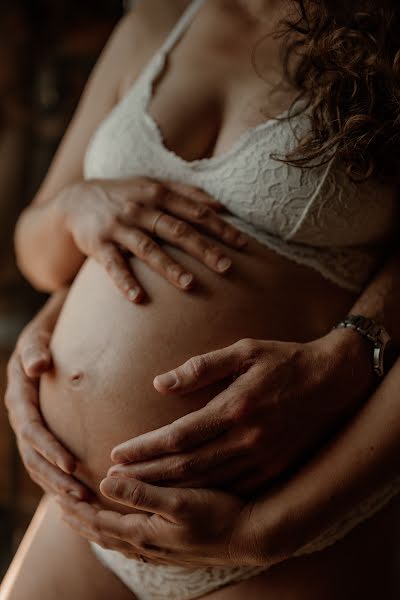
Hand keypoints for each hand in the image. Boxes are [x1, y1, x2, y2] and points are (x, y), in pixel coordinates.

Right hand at [5, 292, 88, 499]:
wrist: (48, 336)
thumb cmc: (48, 334)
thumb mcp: (38, 337)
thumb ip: (36, 351)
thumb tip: (37, 366)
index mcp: (19, 396)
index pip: (31, 429)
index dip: (49, 449)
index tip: (72, 466)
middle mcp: (21, 415)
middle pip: (33, 456)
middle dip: (55, 478)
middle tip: (81, 496)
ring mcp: (30, 425)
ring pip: (39, 464)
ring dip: (59, 485)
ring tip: (85, 502)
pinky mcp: (42, 430)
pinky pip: (47, 459)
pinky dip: (60, 478)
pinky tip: (80, 493)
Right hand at [57, 177, 247, 301]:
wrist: (76, 200)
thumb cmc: (125, 195)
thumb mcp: (153, 185)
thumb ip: (186, 193)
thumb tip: (221, 206)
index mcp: (158, 193)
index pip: (195, 212)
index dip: (220, 228)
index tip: (242, 245)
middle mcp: (140, 209)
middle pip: (177, 230)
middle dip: (203, 249)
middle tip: (226, 268)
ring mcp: (119, 227)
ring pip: (148, 248)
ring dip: (169, 267)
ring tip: (189, 285)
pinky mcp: (99, 244)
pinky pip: (113, 265)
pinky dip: (125, 281)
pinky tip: (138, 298)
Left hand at [58, 477, 269, 567]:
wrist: (250, 537)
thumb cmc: (218, 514)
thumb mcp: (179, 500)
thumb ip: (141, 492)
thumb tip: (105, 482)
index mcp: (144, 533)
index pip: (99, 523)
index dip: (78, 509)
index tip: (60, 496)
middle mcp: (148, 546)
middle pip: (103, 535)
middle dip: (80, 521)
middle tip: (61, 507)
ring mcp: (160, 551)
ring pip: (118, 541)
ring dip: (97, 529)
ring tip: (84, 519)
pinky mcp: (172, 549)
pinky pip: (134, 544)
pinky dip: (117, 534)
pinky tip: (124, 530)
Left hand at [109, 329, 374, 494]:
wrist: (336, 381)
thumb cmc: (285, 359)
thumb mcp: (245, 350)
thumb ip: (201, 367)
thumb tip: (160, 384)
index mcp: (235, 407)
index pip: (179, 435)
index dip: (145, 448)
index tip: (117, 454)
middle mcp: (247, 438)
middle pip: (187, 466)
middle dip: (147, 475)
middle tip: (116, 480)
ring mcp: (263, 457)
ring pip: (207, 483)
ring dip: (169, 489)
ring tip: (139, 491)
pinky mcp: (275, 468)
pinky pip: (232, 489)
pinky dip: (203, 495)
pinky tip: (183, 496)